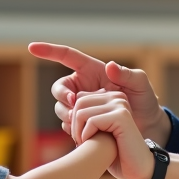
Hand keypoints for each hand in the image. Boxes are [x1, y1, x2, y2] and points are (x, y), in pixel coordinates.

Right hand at [28, 42, 170, 143]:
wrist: (146, 129)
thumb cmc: (144, 101)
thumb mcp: (140, 84)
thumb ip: (127, 74)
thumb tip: (109, 66)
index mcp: (92, 71)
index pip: (66, 56)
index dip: (48, 51)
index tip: (32, 47)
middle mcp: (82, 86)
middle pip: (59, 88)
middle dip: (62, 96)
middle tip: (75, 103)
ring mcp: (80, 105)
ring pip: (60, 108)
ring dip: (67, 114)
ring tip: (84, 121)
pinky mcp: (80, 123)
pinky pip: (67, 124)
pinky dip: (73, 127)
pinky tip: (87, 130)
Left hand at [70, 90, 153, 178]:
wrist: (135, 169)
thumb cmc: (114, 153)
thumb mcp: (96, 130)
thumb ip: (86, 114)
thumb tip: (70, 102)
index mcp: (112, 97)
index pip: (80, 98)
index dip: (74, 118)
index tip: (80, 135)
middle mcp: (117, 97)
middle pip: (79, 102)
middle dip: (74, 124)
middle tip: (81, 141)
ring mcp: (120, 105)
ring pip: (82, 111)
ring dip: (79, 132)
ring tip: (86, 144)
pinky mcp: (121, 116)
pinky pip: (92, 121)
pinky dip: (87, 135)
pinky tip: (94, 145)